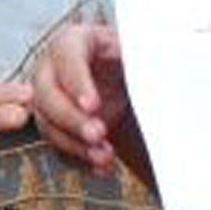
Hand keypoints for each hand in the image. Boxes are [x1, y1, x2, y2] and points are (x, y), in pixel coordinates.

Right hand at [31, 23, 135, 178]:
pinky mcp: (54, 127)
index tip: (93, 105)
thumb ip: (144, 56)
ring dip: (74, 145)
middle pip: (47, 95)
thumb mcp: (136, 50)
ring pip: (47, 125)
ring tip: (104, 157)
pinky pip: (57, 147)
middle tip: (98, 134)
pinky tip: (100, 168)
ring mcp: (48, 100)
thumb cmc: (129, 59)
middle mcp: (51, 69)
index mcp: (73, 41)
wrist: (124, 79)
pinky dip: (78, 161)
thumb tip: (164, 64)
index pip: (66, 57)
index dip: (77, 82)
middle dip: (72, 119)